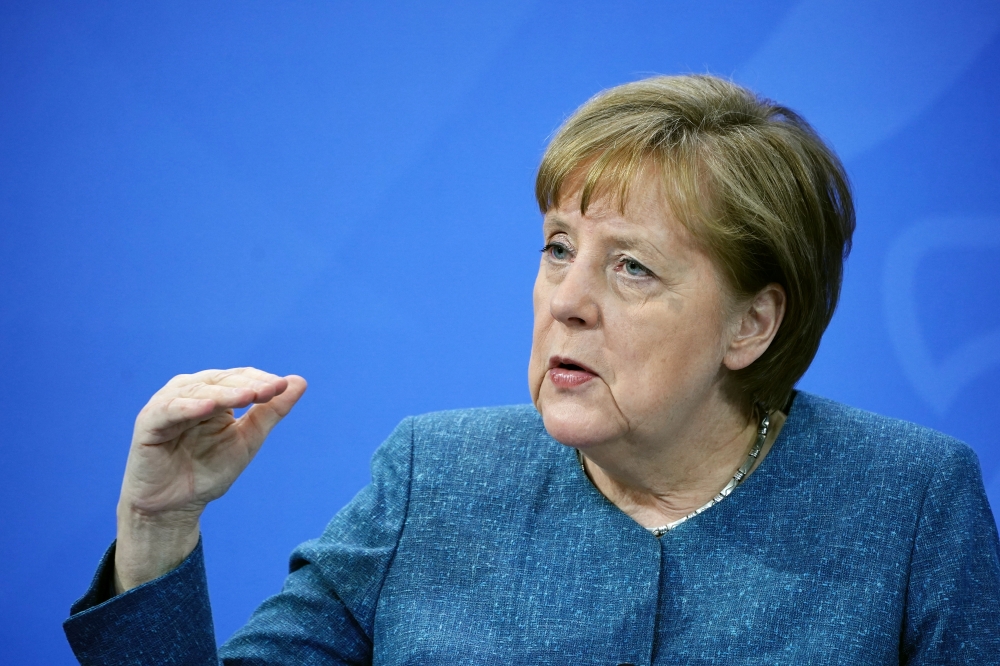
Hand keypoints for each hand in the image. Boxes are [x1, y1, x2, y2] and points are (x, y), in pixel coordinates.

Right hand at [114, 368, 306, 591]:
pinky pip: (169, 410)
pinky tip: (208, 407)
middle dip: (247, 384)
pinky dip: (187, 407)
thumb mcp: (247, 439)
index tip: (283, 387)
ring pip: (198, 391)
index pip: (239, 377)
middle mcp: (190, 392)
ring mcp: (168, 405)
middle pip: (221, 380)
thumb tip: (300, 381)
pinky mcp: (148, 423)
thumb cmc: (209, 469)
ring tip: (248, 396)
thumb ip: (271, 411)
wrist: (177, 506)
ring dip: (224, 392)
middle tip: (271, 390)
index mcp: (213, 392)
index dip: (261, 380)